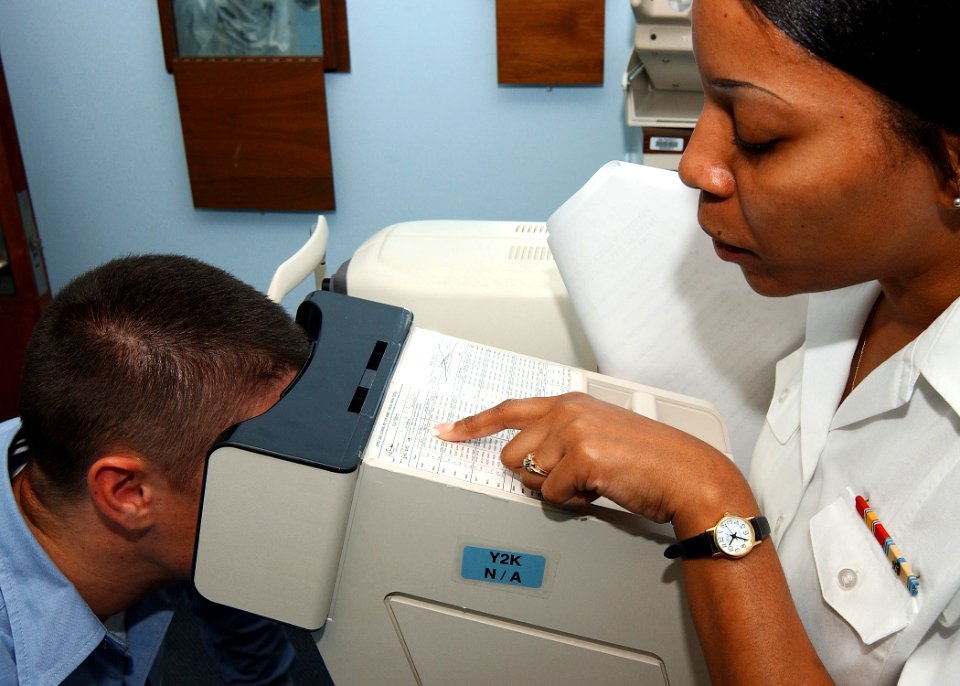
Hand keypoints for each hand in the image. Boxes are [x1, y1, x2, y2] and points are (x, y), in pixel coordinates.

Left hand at [434, 392, 749, 531]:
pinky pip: (553, 496)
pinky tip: (601, 489)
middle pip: (511, 456)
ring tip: (593, 480)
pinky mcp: (582, 457)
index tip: (446, 431)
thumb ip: (561, 436)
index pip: (508, 409)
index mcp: (569, 402)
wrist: (686, 473)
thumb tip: (526, 462)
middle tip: (574, 477)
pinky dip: (574, 502)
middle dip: (535, 476)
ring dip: (557, 489)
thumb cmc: (649, 459)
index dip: (472, 424)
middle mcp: (567, 411)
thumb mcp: (600, 432)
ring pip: (530, 478)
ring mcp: (574, 432)